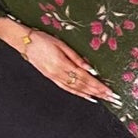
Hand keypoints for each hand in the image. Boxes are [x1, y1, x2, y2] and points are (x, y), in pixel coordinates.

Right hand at [0, 17, 118, 101]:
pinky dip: (78, 94)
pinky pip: (67, 88)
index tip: (109, 91)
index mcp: (63, 64)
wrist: (24, 42)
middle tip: (112, 98)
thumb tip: (91, 69)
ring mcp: (54, 77)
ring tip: (103, 99)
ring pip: (76, 89)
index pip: (85, 78)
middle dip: (99, 92)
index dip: (98, 85)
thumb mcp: (61, 44)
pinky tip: (86, 96)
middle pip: (83, 85)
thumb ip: (76, 58)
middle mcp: (59, 73)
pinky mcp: (51, 78)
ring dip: (91, 94)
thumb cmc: (42, 39)